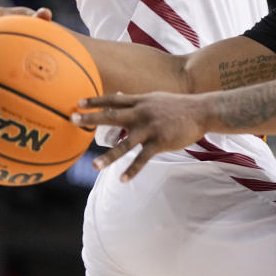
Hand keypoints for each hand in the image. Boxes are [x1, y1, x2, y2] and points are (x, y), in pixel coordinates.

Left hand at [71, 92, 209, 180]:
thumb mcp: (155, 98)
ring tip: (93, 165)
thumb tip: (117, 96)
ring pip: (125, 144)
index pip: (113, 100)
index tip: (78, 102)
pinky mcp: (160, 142)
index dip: (95, 101)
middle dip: (91, 119)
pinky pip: (142, 159)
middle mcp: (142, 113)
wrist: (202, 111)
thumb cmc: (178, 106)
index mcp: (141, 102)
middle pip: (112, 116)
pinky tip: (122, 179)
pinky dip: (132, 170)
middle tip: (73, 119)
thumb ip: (136, 100)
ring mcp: (150, 129)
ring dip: (108, 156)